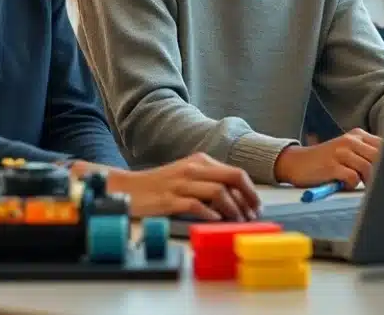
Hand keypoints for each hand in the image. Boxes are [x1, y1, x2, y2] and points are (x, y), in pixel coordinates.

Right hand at [110, 153, 261, 221]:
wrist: (127, 188)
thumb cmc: (160, 184)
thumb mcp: (187, 175)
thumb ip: (209, 180)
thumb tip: (237, 198)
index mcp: (200, 161)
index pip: (235, 172)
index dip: (250, 191)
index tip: (256, 206)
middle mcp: (193, 169)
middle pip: (233, 178)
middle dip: (248, 198)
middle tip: (252, 216)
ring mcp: (181, 184)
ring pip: (218, 192)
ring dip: (233, 209)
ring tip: (237, 222)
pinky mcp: (169, 200)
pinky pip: (196, 205)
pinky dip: (210, 213)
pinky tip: (216, 220)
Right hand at [274, 128, 381, 188]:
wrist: (297, 162)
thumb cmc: (327, 161)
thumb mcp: (348, 152)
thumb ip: (367, 155)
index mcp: (358, 135)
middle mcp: (350, 140)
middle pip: (380, 156)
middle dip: (382, 173)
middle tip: (379, 184)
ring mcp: (340, 152)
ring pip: (368, 167)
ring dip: (367, 181)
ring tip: (359, 184)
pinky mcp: (331, 165)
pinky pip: (352, 177)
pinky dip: (352, 184)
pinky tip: (344, 184)